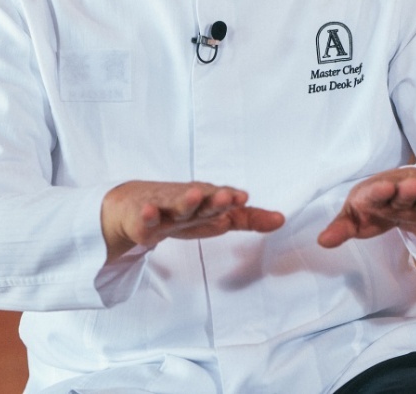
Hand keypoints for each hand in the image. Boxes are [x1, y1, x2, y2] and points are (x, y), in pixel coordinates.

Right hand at [101, 180, 284, 260]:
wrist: (133, 204)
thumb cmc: (181, 210)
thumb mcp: (214, 216)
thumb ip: (247, 219)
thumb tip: (281, 220)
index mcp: (206, 200)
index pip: (222, 200)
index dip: (232, 200)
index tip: (243, 198)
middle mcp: (187, 200)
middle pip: (203, 200)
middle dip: (215, 199)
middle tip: (228, 197)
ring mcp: (163, 208)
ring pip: (175, 205)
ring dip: (186, 200)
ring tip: (195, 195)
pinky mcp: (141, 219)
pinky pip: (144, 219)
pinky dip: (147, 215)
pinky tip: (150, 213)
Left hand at [318, 168, 415, 266]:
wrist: (395, 194)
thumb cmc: (371, 207)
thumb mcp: (354, 218)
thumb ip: (340, 229)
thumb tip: (322, 242)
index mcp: (376, 195)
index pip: (375, 194)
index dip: (378, 193)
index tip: (381, 189)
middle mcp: (400, 194)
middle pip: (403, 194)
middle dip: (406, 191)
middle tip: (408, 185)